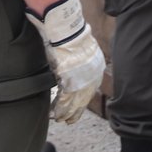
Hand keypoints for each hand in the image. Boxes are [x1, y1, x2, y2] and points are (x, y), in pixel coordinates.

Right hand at [26, 0, 106, 122]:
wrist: (68, 31)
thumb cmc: (71, 37)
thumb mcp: (81, 51)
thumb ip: (80, 63)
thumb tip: (73, 68)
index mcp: (97, 68)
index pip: (90, 90)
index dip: (82, 101)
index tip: (77, 109)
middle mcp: (92, 76)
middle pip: (84, 99)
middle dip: (76, 111)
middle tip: (69, 120)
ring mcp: (82, 80)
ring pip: (74, 103)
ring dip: (66, 113)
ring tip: (59, 119)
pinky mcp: (70, 81)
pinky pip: (65, 100)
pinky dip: (59, 108)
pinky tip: (55, 114)